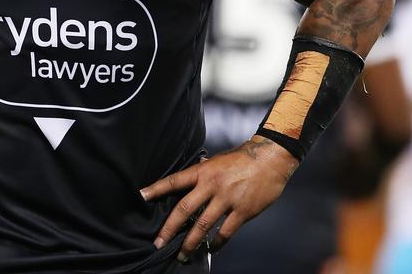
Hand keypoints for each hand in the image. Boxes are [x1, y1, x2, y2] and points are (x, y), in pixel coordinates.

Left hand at [141, 136, 297, 262]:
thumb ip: (204, 171)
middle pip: (184, 209)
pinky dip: (217, 243)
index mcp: (203, 171)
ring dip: (190, 242)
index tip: (141, 196)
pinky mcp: (242, 211)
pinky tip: (211, 249)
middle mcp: (211, 186)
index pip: (174, 181)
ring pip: (202, 225)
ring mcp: (227, 199)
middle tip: (158, 243)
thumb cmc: (243, 158)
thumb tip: (191, 175)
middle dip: (169, 229)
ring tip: (182, 254)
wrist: (271, 159)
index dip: (156, 189)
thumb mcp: (218, 160)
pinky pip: (226, 232)